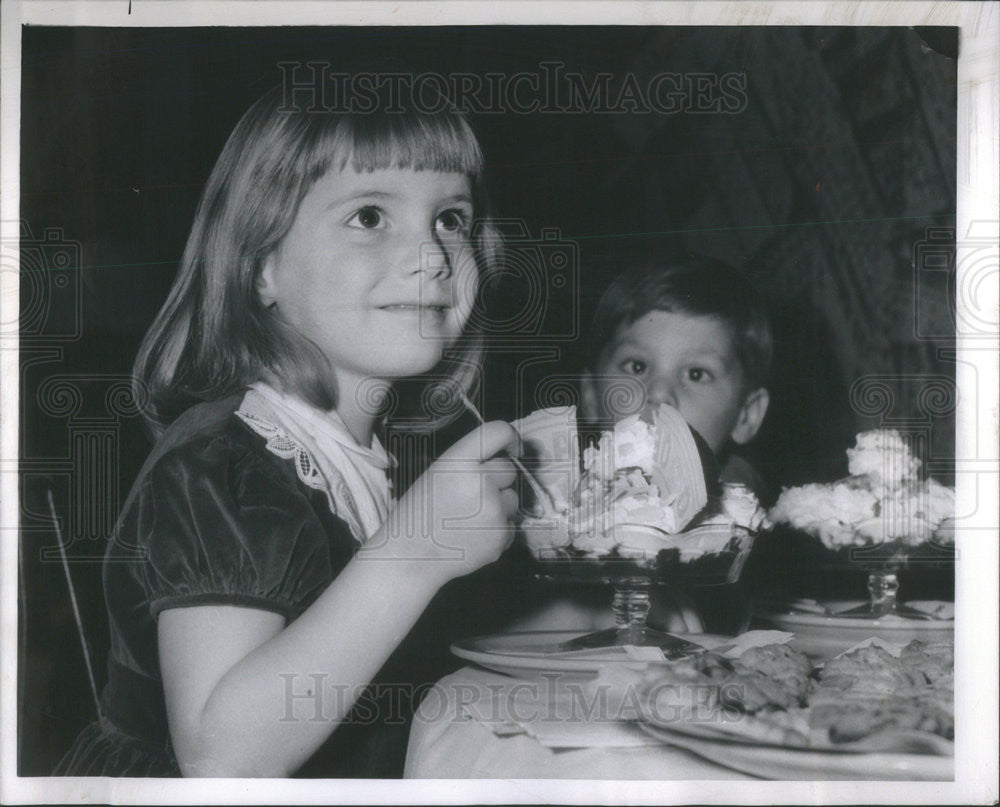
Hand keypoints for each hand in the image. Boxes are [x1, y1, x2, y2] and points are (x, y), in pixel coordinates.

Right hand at [362, 421, 520, 585]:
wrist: (410, 558)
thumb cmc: (420, 515)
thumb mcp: (437, 474)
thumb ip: (470, 462)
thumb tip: (505, 457)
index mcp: (458, 462)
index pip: (497, 432)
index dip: (510, 437)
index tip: (513, 447)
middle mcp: (479, 481)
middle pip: (509, 469)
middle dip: (497, 480)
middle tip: (471, 496)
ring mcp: (493, 510)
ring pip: (512, 499)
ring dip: (499, 506)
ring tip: (468, 519)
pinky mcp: (501, 535)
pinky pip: (511, 525)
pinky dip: (497, 530)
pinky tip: (472, 536)